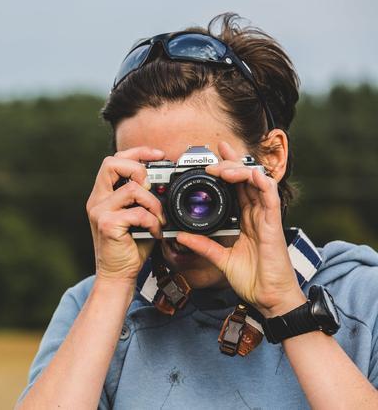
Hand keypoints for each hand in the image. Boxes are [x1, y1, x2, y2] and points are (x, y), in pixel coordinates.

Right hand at [86, 147, 164, 283]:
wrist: (118, 275)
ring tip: (158, 219)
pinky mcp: (106, 224)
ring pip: (132, 189)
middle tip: (152, 188)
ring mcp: (99, 211)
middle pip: (112, 163)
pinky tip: (155, 232)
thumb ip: (145, 198)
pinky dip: (152, 222)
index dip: (137, 152)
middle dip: (138, 169)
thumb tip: (166, 182)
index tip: (159, 155)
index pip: (114, 160)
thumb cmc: (130, 247)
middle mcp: (97, 200)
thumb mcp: (139, 216)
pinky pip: (137, 212)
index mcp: (103, 194)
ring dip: (153, 204)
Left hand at [175, 141, 305, 316]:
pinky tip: (248, 175)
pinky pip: (270, 196)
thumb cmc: (252, 280)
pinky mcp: (274, 224)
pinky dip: (260, 182)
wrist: (269, 299)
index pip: (237, 187)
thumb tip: (180, 236)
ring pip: (258, 181)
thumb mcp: (220, 259)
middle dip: (231, 162)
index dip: (227, 169)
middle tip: (214, 156)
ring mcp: (267, 217)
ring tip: (222, 167)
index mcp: (246, 219)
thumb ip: (202, 245)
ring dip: (240, 170)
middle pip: (247, 179)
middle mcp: (257, 214)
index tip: (211, 157)